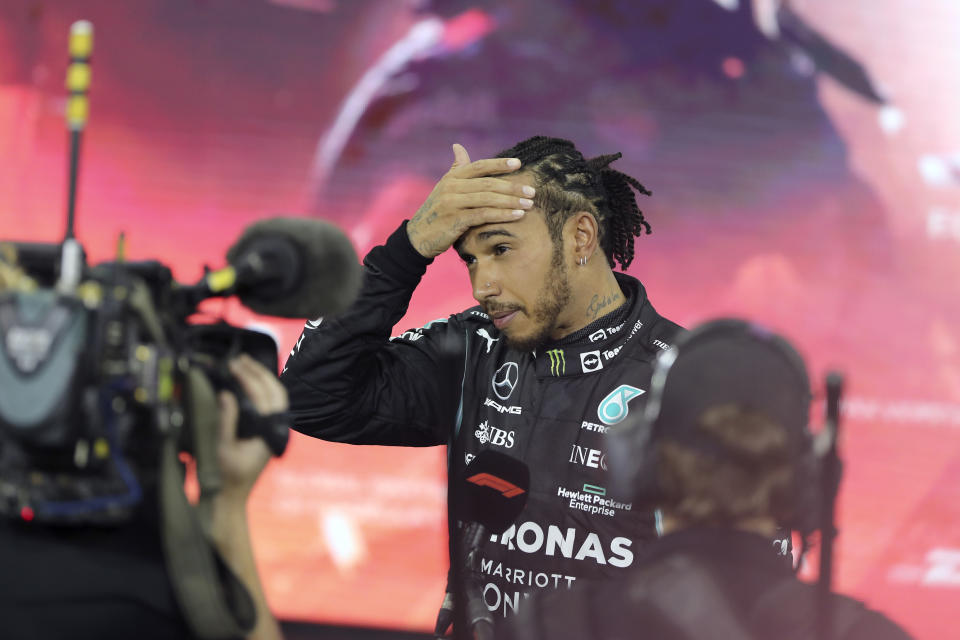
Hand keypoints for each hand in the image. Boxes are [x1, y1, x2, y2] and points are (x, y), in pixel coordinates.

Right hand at [216, 354, 288, 499]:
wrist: (230, 497)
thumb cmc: (226, 475)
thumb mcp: (223, 447)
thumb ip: (227, 420)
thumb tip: (226, 393)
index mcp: (269, 432)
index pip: (263, 397)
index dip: (249, 378)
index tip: (234, 366)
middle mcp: (276, 429)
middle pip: (276, 392)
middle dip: (260, 372)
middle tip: (241, 359)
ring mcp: (274, 430)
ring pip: (276, 397)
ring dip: (263, 378)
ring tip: (245, 364)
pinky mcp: (267, 432)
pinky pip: (271, 405)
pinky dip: (262, 390)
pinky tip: (250, 382)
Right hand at [406, 143, 536, 257]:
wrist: (418, 237)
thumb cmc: (437, 212)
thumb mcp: (444, 187)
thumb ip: (456, 168)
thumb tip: (458, 146)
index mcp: (452, 177)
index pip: (479, 166)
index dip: (499, 164)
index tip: (519, 164)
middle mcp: (452, 187)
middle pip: (488, 183)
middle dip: (512, 187)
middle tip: (531, 191)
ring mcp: (452, 203)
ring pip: (488, 199)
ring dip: (511, 201)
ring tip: (529, 204)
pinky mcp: (455, 220)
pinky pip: (484, 215)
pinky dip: (503, 214)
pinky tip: (517, 215)